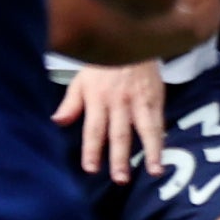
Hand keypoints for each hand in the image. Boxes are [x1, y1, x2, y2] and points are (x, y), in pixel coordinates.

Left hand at [54, 60, 168, 181]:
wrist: (129, 40)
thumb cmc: (103, 64)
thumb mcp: (81, 80)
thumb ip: (71, 103)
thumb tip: (57, 122)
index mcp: (98, 99)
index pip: (94, 129)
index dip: (92, 149)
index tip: (91, 169)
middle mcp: (119, 102)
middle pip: (119, 133)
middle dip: (120, 157)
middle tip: (120, 179)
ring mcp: (140, 100)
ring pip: (146, 128)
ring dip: (151, 150)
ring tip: (155, 170)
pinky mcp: (156, 97)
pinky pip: (159, 120)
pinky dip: (161, 137)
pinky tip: (163, 152)